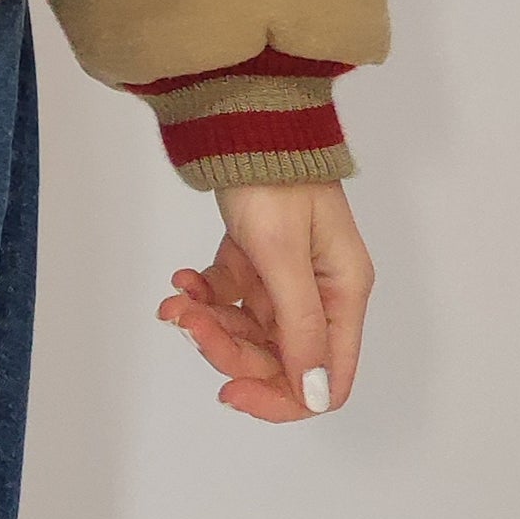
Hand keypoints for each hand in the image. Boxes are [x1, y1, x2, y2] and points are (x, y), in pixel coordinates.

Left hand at [156, 179, 373, 422]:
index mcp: (342, 296)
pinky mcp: (255, 257)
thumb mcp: (283, 256)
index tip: (231, 392)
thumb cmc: (274, 181)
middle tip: (187, 323)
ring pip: (248, 328)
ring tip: (177, 298)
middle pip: (278, 356)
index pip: (326, 379)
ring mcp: (287, 277)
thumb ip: (299, 327)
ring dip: (208, 321)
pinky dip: (205, 294)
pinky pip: (230, 296)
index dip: (281, 398)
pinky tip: (183, 278)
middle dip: (228, 349)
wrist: (243, 121)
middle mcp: (320, 293)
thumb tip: (316, 396)